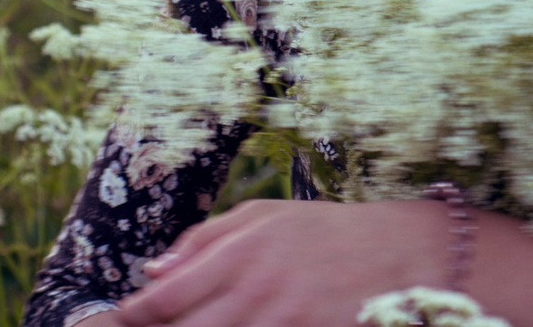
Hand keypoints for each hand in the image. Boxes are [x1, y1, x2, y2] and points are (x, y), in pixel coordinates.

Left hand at [112, 198, 450, 326]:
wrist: (400, 254)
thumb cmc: (326, 233)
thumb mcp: (265, 216)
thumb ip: (204, 239)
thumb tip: (152, 272)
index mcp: (240, 251)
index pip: (165, 299)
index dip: (138, 316)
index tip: (131, 317)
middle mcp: (256, 290)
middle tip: (163, 326)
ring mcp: (282, 322)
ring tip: (209, 322)